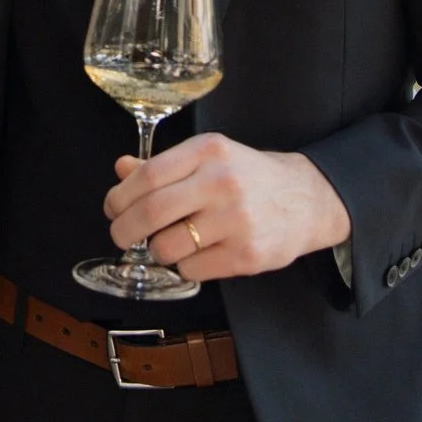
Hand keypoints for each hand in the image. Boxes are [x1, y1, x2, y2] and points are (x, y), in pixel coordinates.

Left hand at [103, 133, 349, 281]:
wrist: (307, 199)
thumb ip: (163, 165)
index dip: (120, 197)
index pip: (147, 176)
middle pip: (151, 212)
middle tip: (121, 235)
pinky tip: (199, 253)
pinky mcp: (247, 254)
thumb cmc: (248, 177)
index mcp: (208, 151)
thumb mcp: (209, 158)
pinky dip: (185, 266)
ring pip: (167, 247)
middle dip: (124, 230)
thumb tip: (121, 168)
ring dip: (157, 250)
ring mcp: (236, 220)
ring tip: (170, 243)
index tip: (113, 208)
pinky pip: (191, 270)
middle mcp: (222, 182)